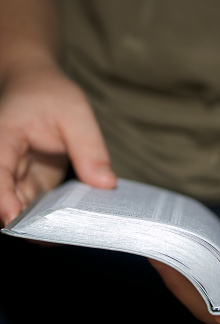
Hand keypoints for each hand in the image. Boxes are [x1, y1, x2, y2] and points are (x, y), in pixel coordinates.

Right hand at [0, 64, 115, 225]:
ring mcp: (18, 179)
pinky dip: (54, 219)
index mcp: (5, 138)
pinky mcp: (32, 188)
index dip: (1, 196)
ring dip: (42, 225)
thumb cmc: (51, 96)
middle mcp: (4, 164)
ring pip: (21, 211)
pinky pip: (38, 210)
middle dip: (27, 221)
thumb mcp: (75, 113)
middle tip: (59, 233)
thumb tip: (105, 184)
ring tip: (72, 232)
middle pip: (6, 199)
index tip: (13, 217)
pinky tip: (75, 224)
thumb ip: (88, 147)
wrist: (39, 89)